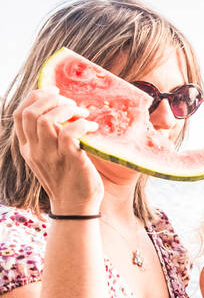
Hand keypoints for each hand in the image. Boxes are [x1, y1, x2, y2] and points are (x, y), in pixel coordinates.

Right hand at [14, 86, 103, 212]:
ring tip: (83, 114)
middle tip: (72, 103)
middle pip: (30, 113)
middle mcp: (35, 150)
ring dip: (68, 110)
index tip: (55, 91)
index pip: (19, 114)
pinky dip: (81, 124)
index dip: (36, 97)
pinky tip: (92, 127)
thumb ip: (50, 136)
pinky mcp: (69, 160)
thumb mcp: (52, 155)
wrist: (76, 206)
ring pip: (46, 120)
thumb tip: (63, 110)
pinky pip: (68, 134)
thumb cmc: (69, 177)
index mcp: (28, 147)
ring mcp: (50, 156)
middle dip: (52, 99)